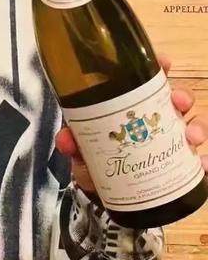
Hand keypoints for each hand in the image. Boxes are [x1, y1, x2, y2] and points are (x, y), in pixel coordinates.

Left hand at [55, 56, 207, 193]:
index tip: (165, 62)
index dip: (158, 68)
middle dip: (182, 96)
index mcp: (131, 109)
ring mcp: (167, 142)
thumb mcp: (81, 152)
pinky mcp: (177, 166)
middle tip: (180, 102)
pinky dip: (202, 161)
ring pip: (192, 126)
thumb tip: (65, 140)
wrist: (102, 197)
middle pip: (176, 100)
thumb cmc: (93, 163)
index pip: (147, 82)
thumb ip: (73, 144)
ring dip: (197, 128)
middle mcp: (153, 121)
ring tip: (191, 137)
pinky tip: (202, 165)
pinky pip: (196, 161)